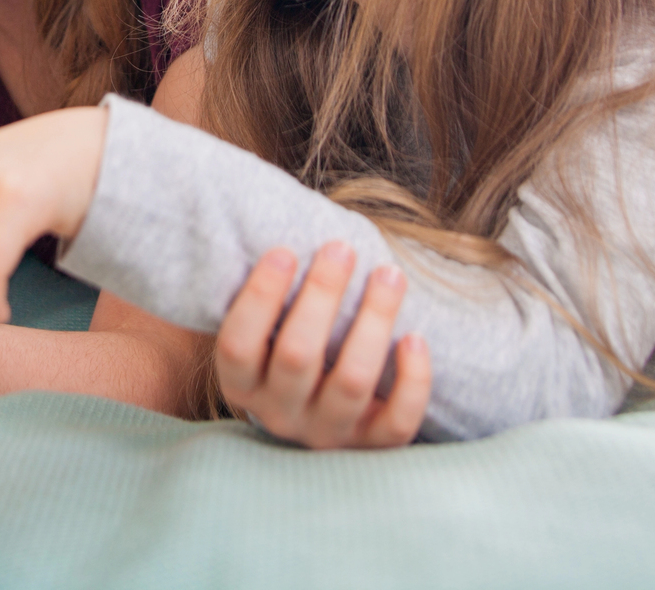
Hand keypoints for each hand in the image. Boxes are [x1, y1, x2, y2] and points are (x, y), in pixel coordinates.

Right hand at [215, 242, 431, 448]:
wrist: (325, 411)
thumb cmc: (292, 341)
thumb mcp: (265, 328)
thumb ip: (267, 291)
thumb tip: (275, 209)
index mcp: (242, 385)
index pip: (238, 345)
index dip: (260, 297)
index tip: (284, 250)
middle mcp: (280, 414)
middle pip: (298, 356)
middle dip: (322, 294)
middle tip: (341, 248)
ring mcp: (328, 432)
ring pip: (352, 381)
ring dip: (374, 320)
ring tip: (389, 273)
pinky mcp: (374, 445)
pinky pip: (399, 422)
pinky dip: (412, 380)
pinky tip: (416, 337)